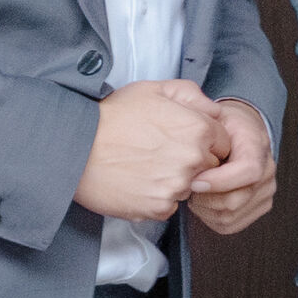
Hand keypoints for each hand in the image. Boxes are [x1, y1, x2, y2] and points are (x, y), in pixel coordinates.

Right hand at [75, 77, 216, 222]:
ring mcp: (177, 185)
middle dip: (192, 161)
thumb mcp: (153, 89)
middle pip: (210, 167)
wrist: (75, 147)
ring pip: (189, 187)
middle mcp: (193, 159)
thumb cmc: (112, 116)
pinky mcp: (159, 207)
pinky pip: (169, 205)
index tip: (180, 139)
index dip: (203, 140)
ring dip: (174, 180)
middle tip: (159, 152)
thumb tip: (214, 110)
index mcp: (197, 129)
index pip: (222, 142)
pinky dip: (156, 197)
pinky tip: (137, 182)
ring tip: (144, 166)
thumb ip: (191, 95)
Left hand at [182, 99, 276, 235]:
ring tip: (195, 191)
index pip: (249, 171)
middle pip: (237, 200)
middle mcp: (268, 171)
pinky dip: (210, 218)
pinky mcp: (258, 207)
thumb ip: (199, 111)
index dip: (219, 181)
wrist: (238, 133)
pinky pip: (230, 225)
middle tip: (189, 185)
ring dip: (205, 208)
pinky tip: (204, 201)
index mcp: (257, 145)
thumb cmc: (220, 125)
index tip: (194, 181)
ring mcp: (266, 191)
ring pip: (231, 215)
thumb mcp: (209, 111)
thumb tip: (198, 125)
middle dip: (205, 198)